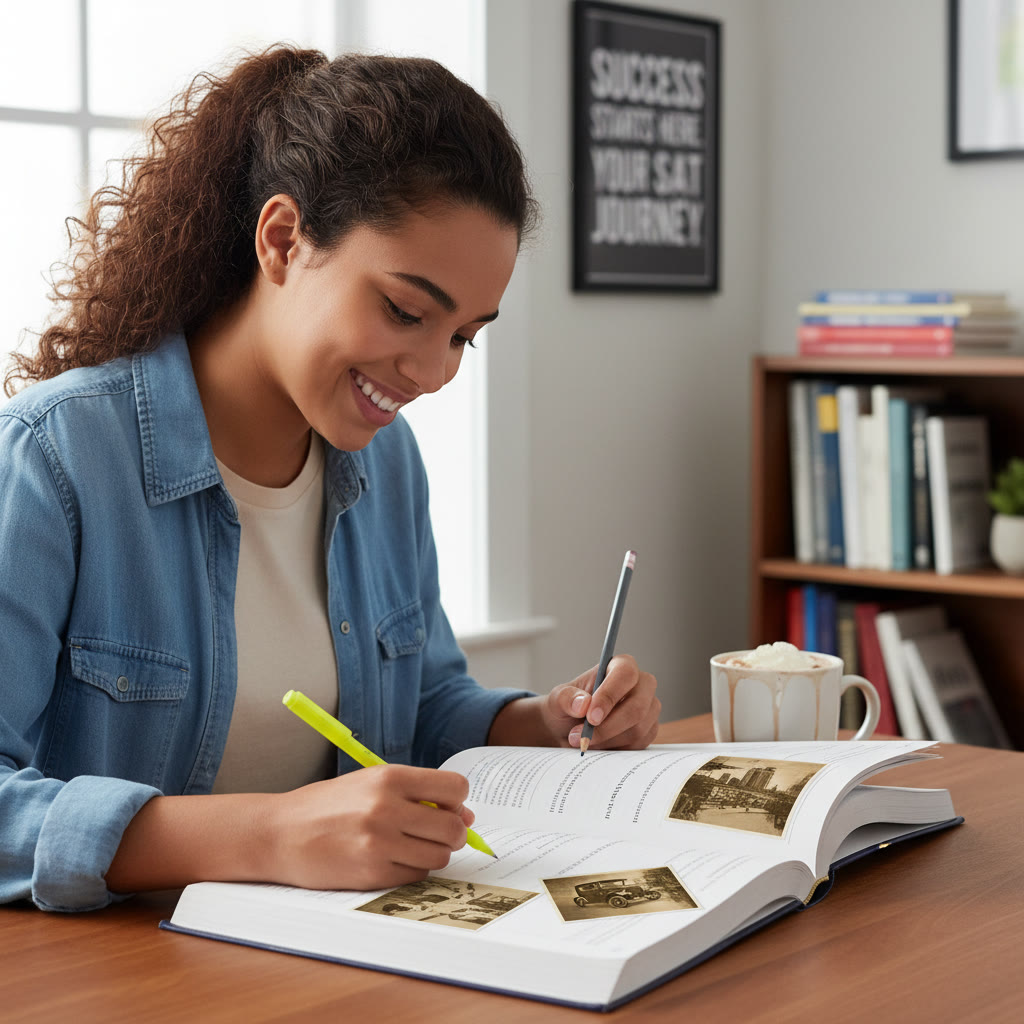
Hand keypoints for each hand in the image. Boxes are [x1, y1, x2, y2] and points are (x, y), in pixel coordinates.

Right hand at [265, 764, 474, 890]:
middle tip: (436, 833)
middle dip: (452, 833)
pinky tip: (391, 859)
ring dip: (433, 853)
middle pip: (452, 827)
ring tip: (410, 845)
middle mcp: (386, 808)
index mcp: (389, 778)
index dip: (457, 800)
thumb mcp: (370, 783)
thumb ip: (417, 793)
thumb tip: (467, 817)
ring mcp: (379, 844)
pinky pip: (416, 876)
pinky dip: (412, 870)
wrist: (280, 833)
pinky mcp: (371, 874)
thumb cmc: (329, 805)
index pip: (455, 788)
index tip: (447, 806)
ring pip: (439, 856)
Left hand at [543, 654, 659, 750]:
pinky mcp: (649, 730)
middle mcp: (641, 685)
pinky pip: (638, 745)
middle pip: (638, 706)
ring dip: (608, 740)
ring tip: (585, 740)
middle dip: (609, 727)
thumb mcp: (557, 700)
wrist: (571, 728)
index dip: (609, 696)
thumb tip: (583, 704)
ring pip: (638, 729)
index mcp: (619, 666)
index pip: (625, 674)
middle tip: (584, 737)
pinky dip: (615, 749)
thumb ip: (566, 698)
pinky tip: (599, 745)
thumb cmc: (568, 707)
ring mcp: (648, 708)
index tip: (591, 717)